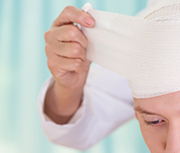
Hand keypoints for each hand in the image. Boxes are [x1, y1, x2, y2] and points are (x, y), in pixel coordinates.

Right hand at [43, 6, 94, 123]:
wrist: (73, 76)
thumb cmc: (79, 55)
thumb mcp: (85, 41)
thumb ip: (87, 31)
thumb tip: (93, 24)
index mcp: (59, 24)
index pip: (68, 12)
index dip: (80, 16)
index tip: (92, 24)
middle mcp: (51, 34)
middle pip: (72, 32)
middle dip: (84, 42)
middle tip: (84, 48)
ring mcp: (49, 49)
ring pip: (75, 49)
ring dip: (82, 56)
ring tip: (79, 59)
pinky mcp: (52, 63)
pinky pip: (75, 63)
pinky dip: (80, 67)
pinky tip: (75, 67)